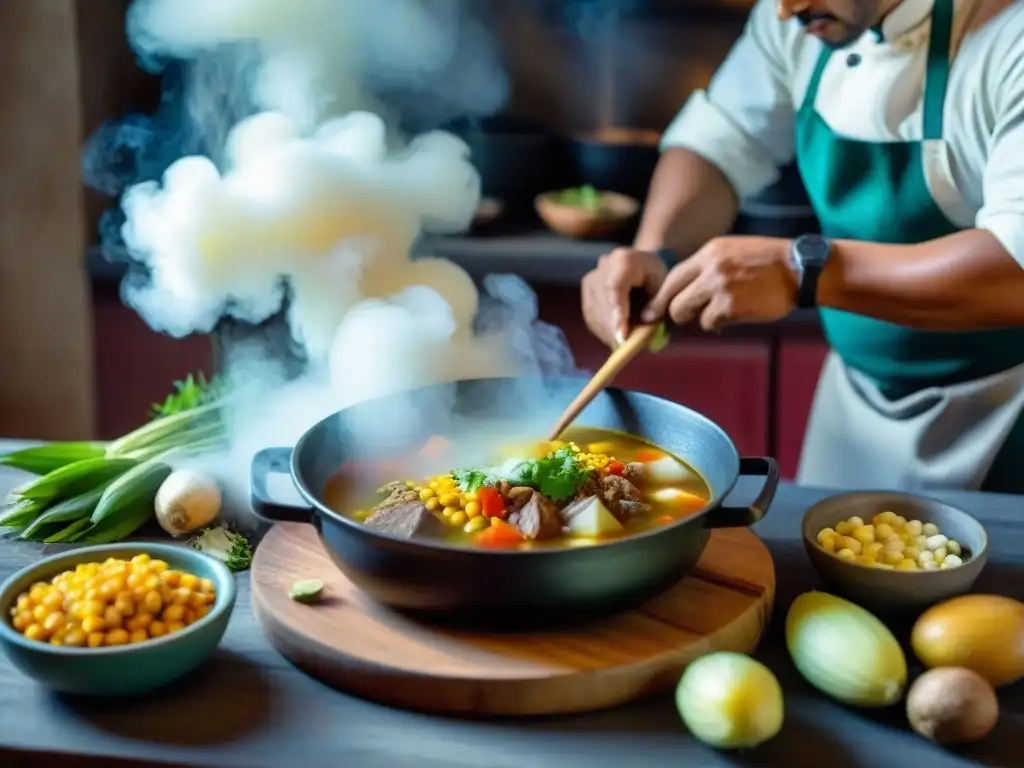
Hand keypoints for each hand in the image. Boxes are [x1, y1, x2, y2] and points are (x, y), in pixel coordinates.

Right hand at [581, 247, 669, 347]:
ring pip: (594, 311)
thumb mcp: (665, 286)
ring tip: (621, 345)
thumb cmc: (656, 277)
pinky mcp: (586, 292)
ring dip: (607, 332)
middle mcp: (602, 267)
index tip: (622, 335)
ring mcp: (591, 279)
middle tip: (624, 348)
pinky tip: (615, 338)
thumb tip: (646, 321)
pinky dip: (603, 330)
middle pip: (603, 302)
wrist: (642, 265)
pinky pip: (591, 316)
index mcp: (624, 260)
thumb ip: (658, 302)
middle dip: (613, 329)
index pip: (616, 287)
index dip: (618, 312)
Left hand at [640, 236, 799, 331]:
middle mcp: (709, 267)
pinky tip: (735, 315)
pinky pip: (709, 323)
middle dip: (676, 312)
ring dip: (700, 318)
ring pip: (687, 313)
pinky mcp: (729, 306)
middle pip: (672, 299)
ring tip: (720, 312)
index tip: (653, 311)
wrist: (800, 269)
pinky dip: (718, 324)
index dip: (661, 297)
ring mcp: (718, 287)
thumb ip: (707, 268)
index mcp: (709, 252)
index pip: (672, 277)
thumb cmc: (768, 262)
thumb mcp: (732, 251)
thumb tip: (684, 291)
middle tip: (688, 316)